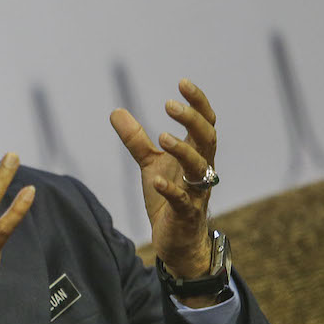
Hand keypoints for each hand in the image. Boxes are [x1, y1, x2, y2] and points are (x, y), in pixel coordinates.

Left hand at [110, 79, 217, 279]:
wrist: (177, 241)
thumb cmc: (168, 198)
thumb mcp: (150, 164)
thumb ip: (136, 140)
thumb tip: (115, 111)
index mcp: (197, 155)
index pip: (205, 123)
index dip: (198, 103)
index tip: (182, 83)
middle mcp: (203, 170)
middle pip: (207, 139)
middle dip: (192, 120)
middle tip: (169, 105)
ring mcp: (197, 193)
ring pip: (200, 168)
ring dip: (183, 152)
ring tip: (163, 137)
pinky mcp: (185, 215)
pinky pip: (182, 201)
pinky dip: (170, 189)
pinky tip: (155, 180)